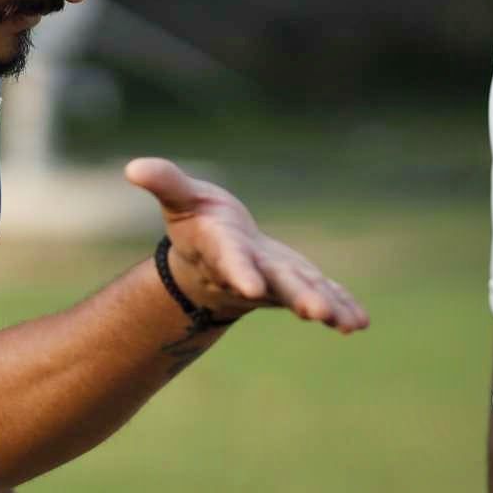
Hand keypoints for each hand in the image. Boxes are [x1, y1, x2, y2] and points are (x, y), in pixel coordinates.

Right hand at [124, 157, 368, 332]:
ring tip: (347, 325)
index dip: (240, 272)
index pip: (231, 261)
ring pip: (303, 294)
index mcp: (223, 250)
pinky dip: (341, 306)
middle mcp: (252, 271)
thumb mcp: (180, 199)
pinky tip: (359, 321)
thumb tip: (132, 166)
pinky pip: (322, 295)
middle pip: (276, 285)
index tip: (250, 288)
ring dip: (326, 307)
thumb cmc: (196, 225)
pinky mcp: (297, 282)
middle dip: (297, 296)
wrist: (212, 261)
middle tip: (316, 313)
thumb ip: (164, 183)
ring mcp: (277, 281)